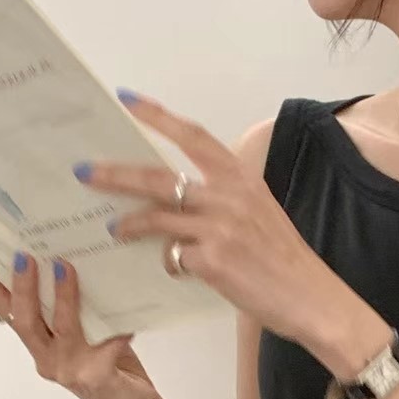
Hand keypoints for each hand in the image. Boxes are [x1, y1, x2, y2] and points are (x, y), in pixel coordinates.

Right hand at [0, 244, 162, 398]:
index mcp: (42, 346)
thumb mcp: (87, 335)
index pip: (8, 310)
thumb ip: (74, 310)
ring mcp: (71, 371)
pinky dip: (118, 333)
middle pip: (25, 320)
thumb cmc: (112, 370)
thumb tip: (66, 262)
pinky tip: (127, 323)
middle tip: (24, 256)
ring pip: (60, 329)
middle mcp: (50, 360)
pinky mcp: (97, 378)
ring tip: (64, 268)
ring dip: (62, 297)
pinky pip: (106, 349)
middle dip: (22, 286)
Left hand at [78, 91, 337, 343]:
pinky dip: (170, 263)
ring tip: (112, 228)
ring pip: (157, 217)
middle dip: (115, 173)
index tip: (126, 99)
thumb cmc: (287, 260)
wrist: (313, 299)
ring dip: (128, 223)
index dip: (157, 115)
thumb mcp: (262, 213)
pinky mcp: (213, 261)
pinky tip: (174, 268)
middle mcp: (228, 196)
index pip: (193, 136)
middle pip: (158, 177)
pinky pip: (174, 256)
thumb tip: (182, 198)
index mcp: (242, 178)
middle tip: (84, 171)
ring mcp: (219, 228)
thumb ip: (226, 197)